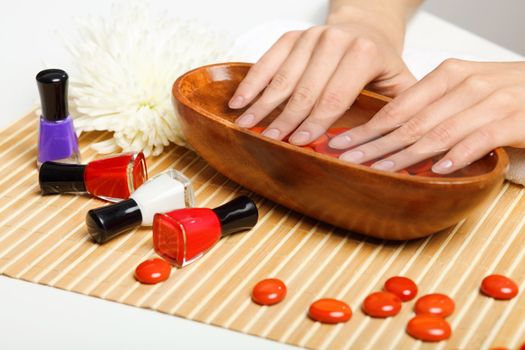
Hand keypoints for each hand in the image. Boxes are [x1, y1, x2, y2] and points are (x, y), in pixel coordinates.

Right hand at [228, 5, 415, 145]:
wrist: (366, 28)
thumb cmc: (380, 63)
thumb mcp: (400, 83)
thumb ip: (398, 110)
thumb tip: (390, 147)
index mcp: (363, 53)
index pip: (335, 96)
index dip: (316, 122)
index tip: (300, 143)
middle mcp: (335, 40)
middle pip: (305, 89)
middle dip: (287, 119)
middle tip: (272, 141)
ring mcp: (310, 37)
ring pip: (283, 77)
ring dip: (264, 104)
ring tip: (248, 125)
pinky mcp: (293, 37)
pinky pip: (267, 61)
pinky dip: (252, 83)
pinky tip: (240, 101)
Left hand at [330, 59, 524, 173]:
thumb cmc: (503, 92)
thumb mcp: (462, 91)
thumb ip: (430, 107)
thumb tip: (388, 133)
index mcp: (448, 75)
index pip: (398, 107)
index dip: (367, 127)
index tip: (341, 142)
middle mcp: (466, 85)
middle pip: (411, 122)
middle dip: (376, 144)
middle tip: (349, 160)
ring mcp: (492, 101)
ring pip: (440, 132)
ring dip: (407, 155)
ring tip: (382, 171)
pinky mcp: (516, 119)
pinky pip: (480, 139)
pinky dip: (457, 155)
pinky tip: (437, 170)